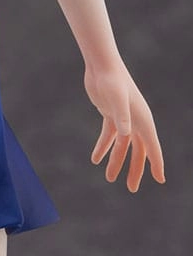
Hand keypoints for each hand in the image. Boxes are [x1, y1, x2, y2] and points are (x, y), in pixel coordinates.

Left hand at [84, 63, 164, 191]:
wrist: (101, 66)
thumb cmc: (112, 81)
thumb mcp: (117, 99)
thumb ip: (122, 116)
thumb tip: (125, 133)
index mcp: (143, 120)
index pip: (153, 147)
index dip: (157, 164)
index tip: (160, 180)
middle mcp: (136, 120)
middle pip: (138, 151)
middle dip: (135, 170)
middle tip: (131, 189)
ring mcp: (122, 117)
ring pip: (122, 145)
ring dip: (116, 161)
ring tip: (109, 178)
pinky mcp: (109, 113)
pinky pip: (108, 135)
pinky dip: (103, 147)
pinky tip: (95, 158)